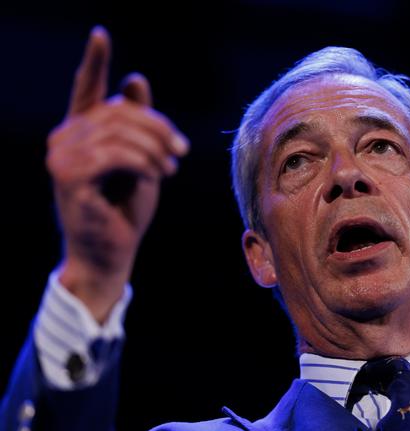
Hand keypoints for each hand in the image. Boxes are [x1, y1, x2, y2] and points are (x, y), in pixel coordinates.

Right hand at [46, 26, 188, 321]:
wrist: (112, 251)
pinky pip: (116, 154)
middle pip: (119, 110)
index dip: (94, 60)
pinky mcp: (69, 177)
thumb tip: (135, 80)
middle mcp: (65, 138)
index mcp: (81, 131)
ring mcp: (62, 157)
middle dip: (158, 127)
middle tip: (181, 150)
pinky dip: (144, 162)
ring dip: (155, 148)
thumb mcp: (141, 160)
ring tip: (171, 167)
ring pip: (120, 131)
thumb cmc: (126, 207)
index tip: (100, 33)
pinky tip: (159, 174)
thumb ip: (138, 124)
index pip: (85, 87)